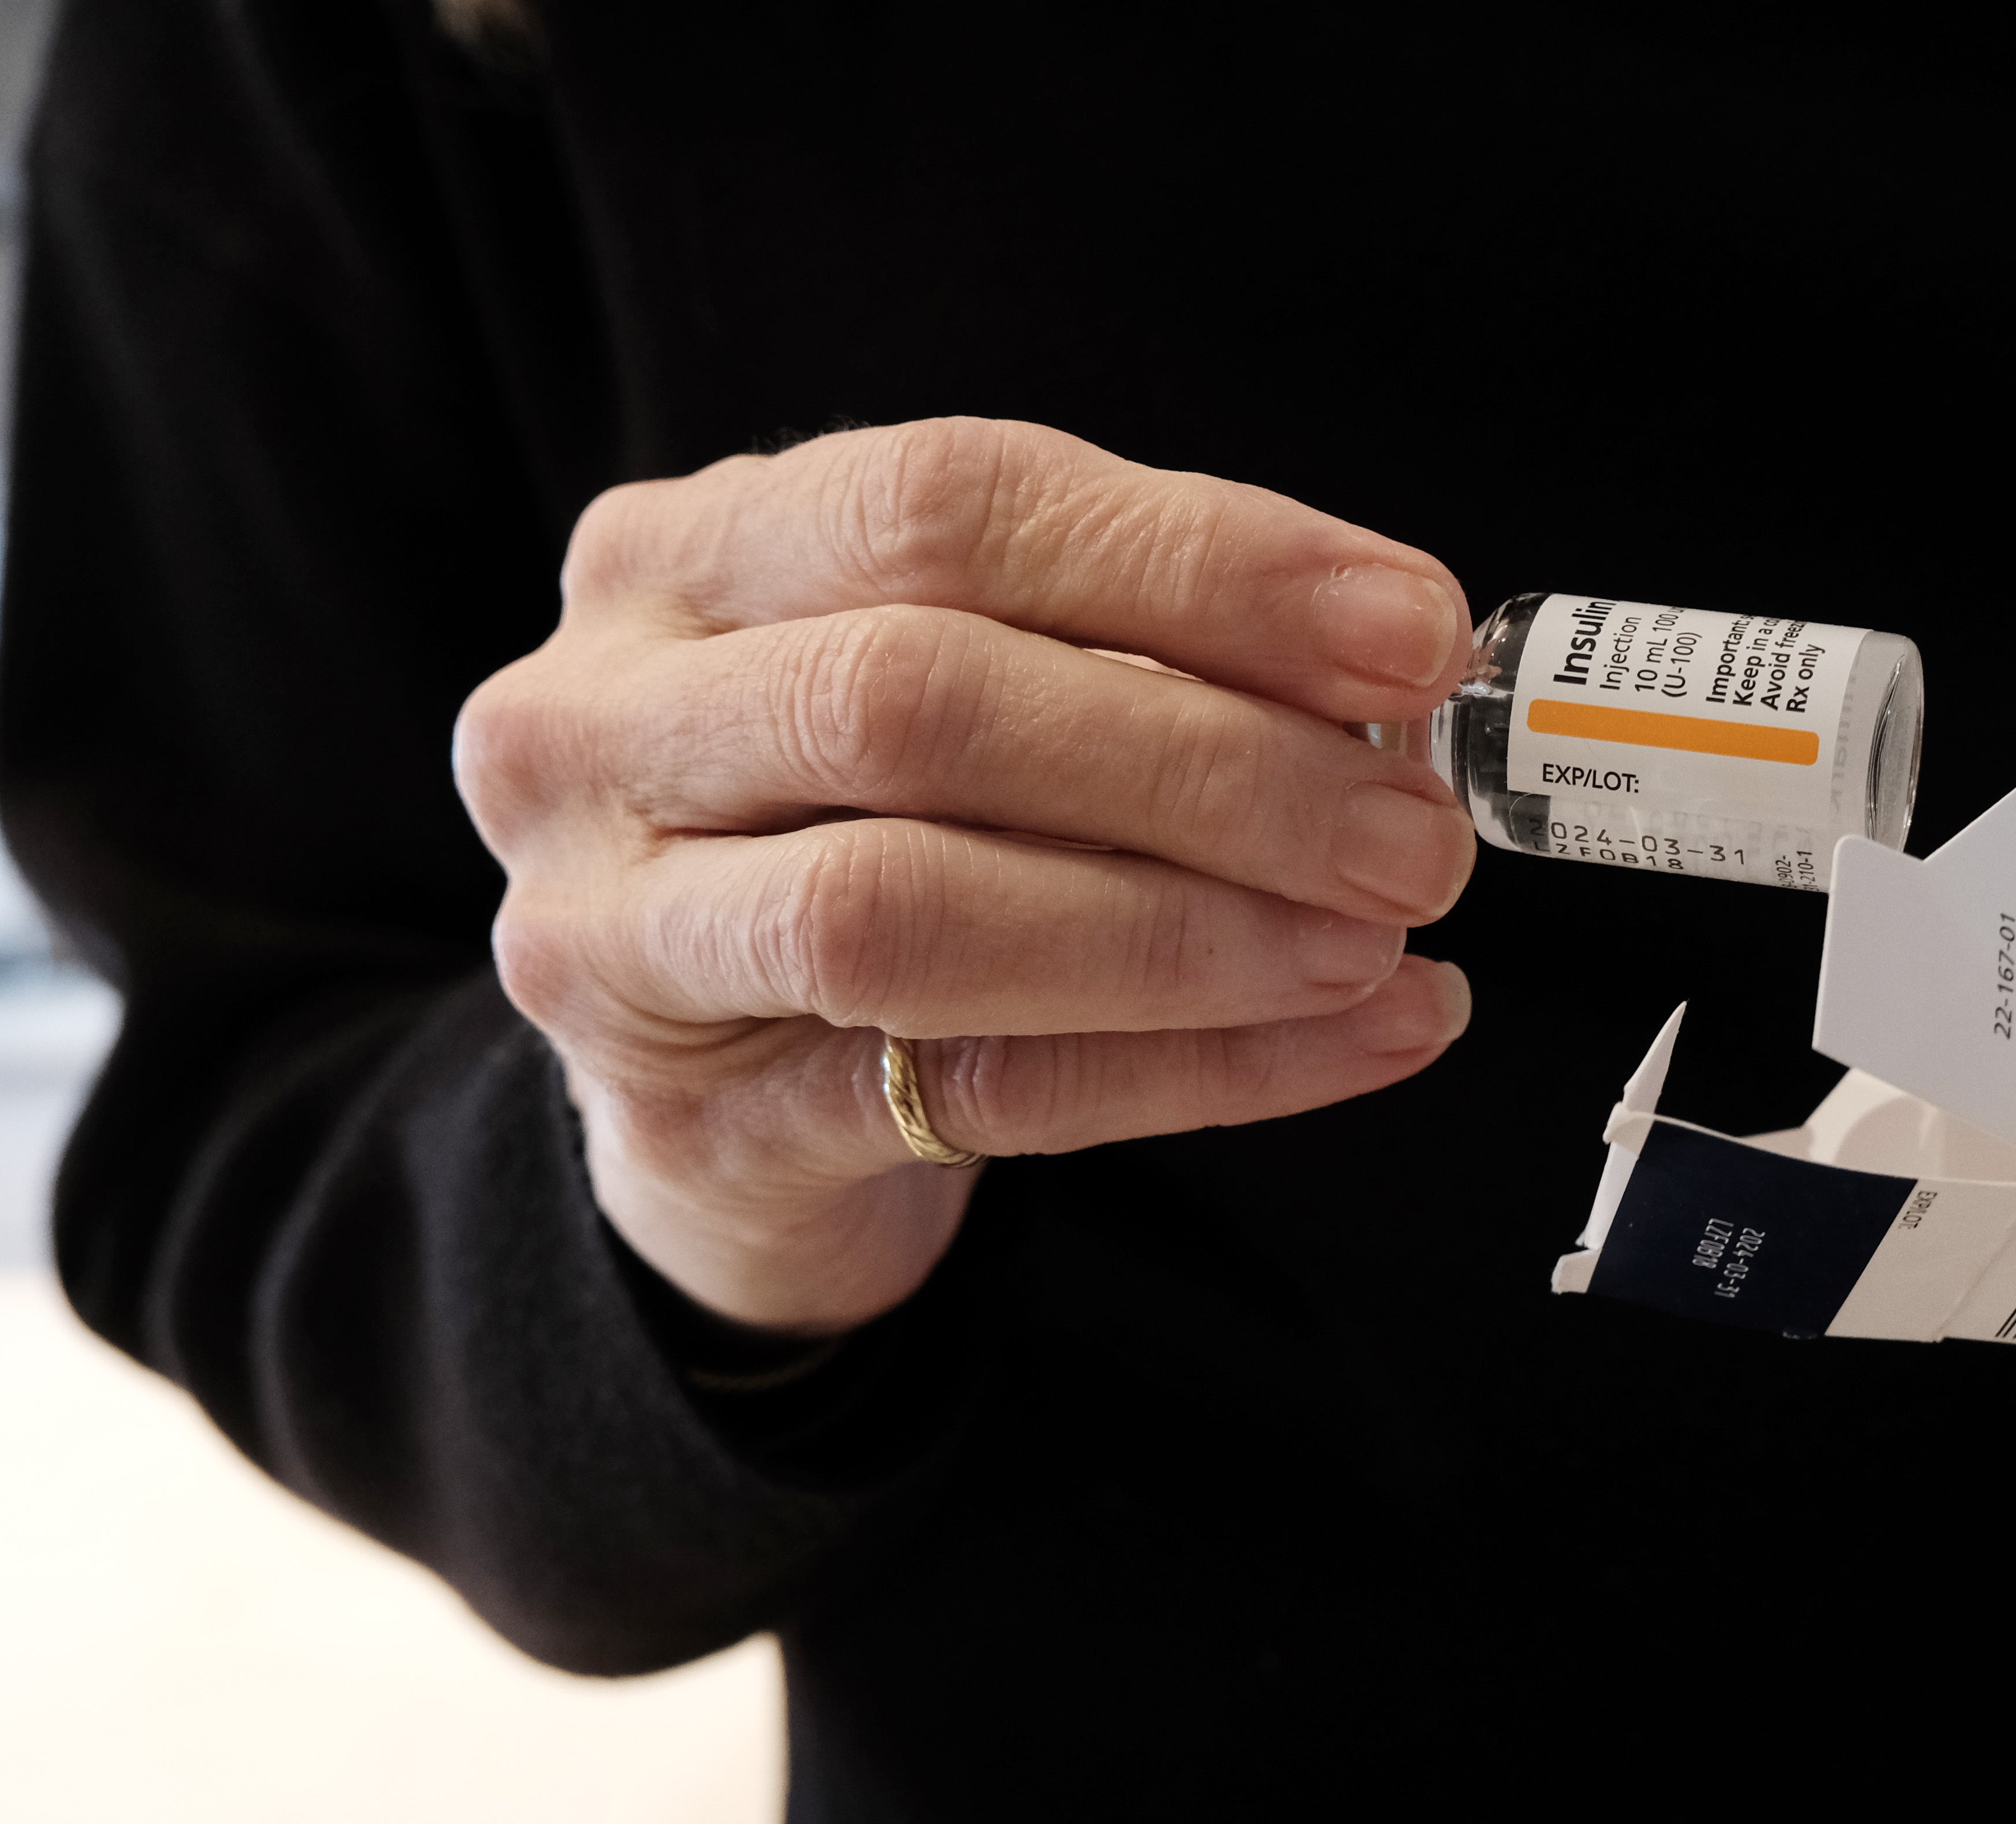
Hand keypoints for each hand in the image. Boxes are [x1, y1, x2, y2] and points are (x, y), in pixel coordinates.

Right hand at [456, 418, 1478, 1335]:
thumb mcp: (953, 694)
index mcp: (679, 561)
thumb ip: (1123, 656)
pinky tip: (1352, 1041)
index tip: (1410, 634)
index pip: (953, 505)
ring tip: (1384, 941)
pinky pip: (979, 1090)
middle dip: (1212, 759)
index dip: (1203, 562)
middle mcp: (601, 725)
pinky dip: (1194, 1066)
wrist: (705, 1098)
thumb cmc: (856, 837)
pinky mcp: (696, 1126)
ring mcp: (616, 935)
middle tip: (1414, 827)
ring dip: (1194, 926)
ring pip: (917, 907)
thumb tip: (1389, 671)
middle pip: (923, 698)